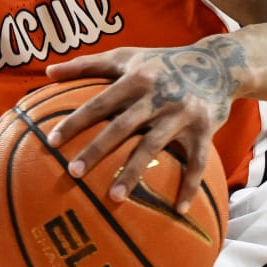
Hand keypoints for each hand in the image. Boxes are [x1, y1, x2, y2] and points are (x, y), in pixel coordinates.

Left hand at [42, 37, 244, 212]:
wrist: (219, 63)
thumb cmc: (161, 62)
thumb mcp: (126, 56)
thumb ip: (86, 65)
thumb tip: (47, 71)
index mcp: (136, 78)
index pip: (99, 102)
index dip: (76, 121)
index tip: (52, 141)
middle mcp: (158, 95)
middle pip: (122, 126)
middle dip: (96, 150)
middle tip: (72, 173)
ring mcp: (182, 114)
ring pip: (154, 146)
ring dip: (134, 173)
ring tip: (114, 197)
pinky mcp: (206, 129)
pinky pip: (197, 162)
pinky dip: (189, 185)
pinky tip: (178, 210)